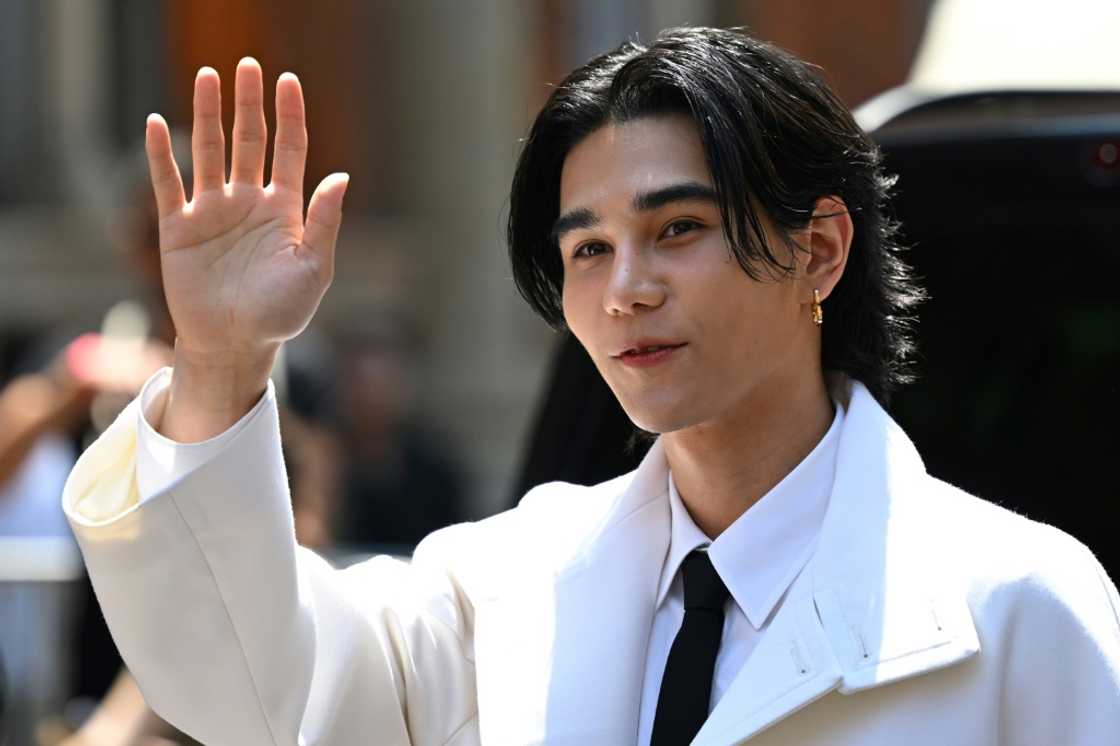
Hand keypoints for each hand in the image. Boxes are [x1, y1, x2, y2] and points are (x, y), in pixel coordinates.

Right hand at [146, 58, 347, 364]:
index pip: (289, 151)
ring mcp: (213, 212)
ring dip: (209, 115)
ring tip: (208, 77)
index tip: (287, 82)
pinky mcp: (179, 228)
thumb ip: (324, 222)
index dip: (289, 116)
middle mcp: (249, 203)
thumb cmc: (281, 313)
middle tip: (247, 66)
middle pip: (248, 141)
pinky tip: (156, 124)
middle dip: (249, 104)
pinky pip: (168, 184)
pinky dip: (161, 155)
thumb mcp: (313, 269)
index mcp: (284, 210)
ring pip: (209, 152)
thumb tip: (341, 177)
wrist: (235, 345)